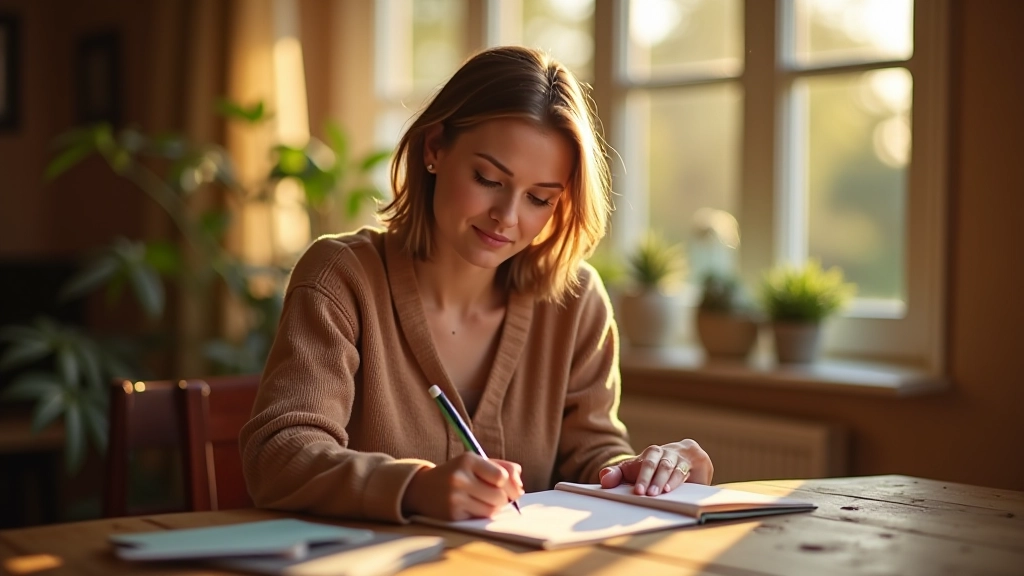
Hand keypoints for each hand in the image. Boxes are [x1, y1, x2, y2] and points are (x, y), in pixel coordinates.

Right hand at [402, 454, 524, 520]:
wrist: (421, 488)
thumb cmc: (456, 474)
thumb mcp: (475, 463)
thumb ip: (501, 467)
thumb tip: (520, 483)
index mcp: (468, 460)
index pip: (501, 477)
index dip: (509, 484)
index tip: (505, 484)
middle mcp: (459, 478)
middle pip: (499, 496)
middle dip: (504, 498)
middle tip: (498, 495)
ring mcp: (454, 497)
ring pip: (492, 509)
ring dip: (494, 507)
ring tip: (485, 500)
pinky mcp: (452, 515)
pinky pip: (480, 518)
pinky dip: (482, 514)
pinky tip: (472, 507)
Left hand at [599, 440, 712, 495]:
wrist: (686, 456)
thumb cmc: (654, 467)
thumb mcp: (634, 470)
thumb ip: (617, 474)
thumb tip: (603, 479)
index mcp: (651, 453)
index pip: (644, 463)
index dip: (641, 477)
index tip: (637, 491)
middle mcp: (666, 453)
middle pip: (659, 465)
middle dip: (652, 479)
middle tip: (647, 494)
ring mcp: (681, 459)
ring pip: (673, 468)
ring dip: (666, 481)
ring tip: (661, 493)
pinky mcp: (695, 465)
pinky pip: (688, 472)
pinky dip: (680, 481)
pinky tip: (674, 489)